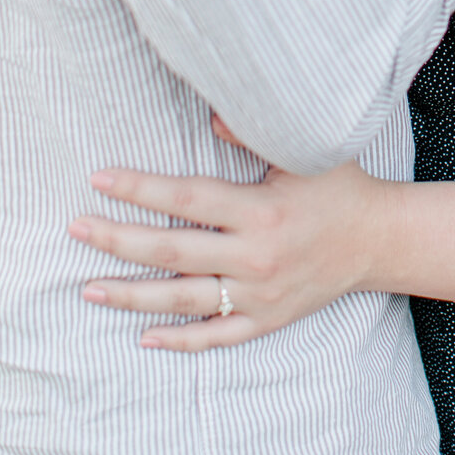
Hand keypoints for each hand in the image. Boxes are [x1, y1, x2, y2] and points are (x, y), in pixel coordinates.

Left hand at [68, 122, 389, 351]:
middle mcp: (254, 257)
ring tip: (88, 287)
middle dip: (117, 240)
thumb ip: (253, 131)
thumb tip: (207, 114)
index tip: (101, 180)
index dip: (140, 189)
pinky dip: (178, 340)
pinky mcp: (265, 320)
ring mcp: (258, 295)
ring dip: (131, 295)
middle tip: (76, 229)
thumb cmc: (338, 185)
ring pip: (182, 300)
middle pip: (171, 250)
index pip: (186, 199)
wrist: (378, 239)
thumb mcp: (303, 150)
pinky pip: (214, 337)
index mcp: (260, 210)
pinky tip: (143, 337)